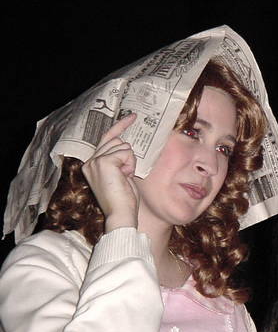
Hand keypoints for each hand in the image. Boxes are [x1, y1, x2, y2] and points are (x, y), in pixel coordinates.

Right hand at [82, 113, 138, 231]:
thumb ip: (120, 161)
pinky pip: (126, 153)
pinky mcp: (104, 162)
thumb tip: (127, 147)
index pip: (107, 138)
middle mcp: (90, 161)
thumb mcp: (122, 176)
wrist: (121, 214)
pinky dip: (130, 164)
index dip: (121, 126)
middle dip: (128, 157)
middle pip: (117, 141)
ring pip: (123, 146)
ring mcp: (95, 161)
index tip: (133, 116)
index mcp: (92, 165)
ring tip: (124, 178)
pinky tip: (125, 176)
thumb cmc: (124, 200)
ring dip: (130, 162)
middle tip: (126, 175)